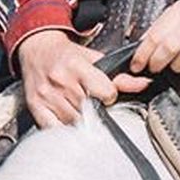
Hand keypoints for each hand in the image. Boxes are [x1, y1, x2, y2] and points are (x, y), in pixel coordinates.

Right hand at [16, 29, 139, 128]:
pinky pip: (54, 129)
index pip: (104, 92)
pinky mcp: (36, 107)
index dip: (108, 95)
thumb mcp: (93, 58)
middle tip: (91, 103)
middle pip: (89, 109)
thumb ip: (119, 75)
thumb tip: (144, 84)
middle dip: (95, 109)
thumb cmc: (65, 55)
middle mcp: (60, 80)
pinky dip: (63, 130)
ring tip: (79, 110)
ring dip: (80, 121)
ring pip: (74, 122)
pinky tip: (67, 122)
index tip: (104, 94)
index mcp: (76, 66)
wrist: (36, 49)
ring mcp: (47, 95)